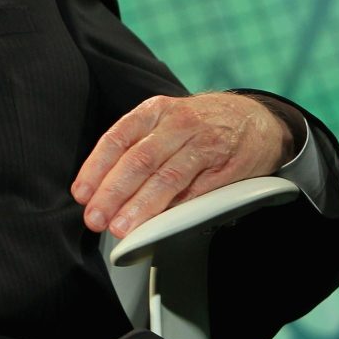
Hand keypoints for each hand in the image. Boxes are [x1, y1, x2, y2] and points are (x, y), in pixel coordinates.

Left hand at [71, 92, 293, 237]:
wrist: (257, 119)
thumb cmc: (201, 124)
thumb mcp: (165, 121)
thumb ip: (137, 148)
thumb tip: (103, 188)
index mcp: (154, 111)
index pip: (117, 138)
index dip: (96, 168)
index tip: (82, 194)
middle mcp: (177, 124)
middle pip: (139, 160)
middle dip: (113, 192)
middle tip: (96, 218)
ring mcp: (204, 144)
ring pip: (167, 177)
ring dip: (141, 206)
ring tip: (122, 227)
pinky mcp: (226, 168)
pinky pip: (197, 192)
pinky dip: (176, 211)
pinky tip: (160, 226)